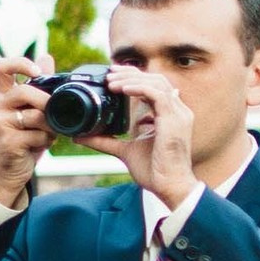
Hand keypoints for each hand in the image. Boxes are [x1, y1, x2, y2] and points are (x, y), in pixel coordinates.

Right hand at [0, 56, 56, 206]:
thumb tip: (46, 56)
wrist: (10, 170)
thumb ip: (40, 85)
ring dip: (50, 125)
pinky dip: (46, 140)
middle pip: (23, 91)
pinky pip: (36, 134)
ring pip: (34, 115)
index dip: (20, 63)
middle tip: (56, 112)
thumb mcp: (33, 110)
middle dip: (46, 102)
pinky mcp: (5, 140)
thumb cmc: (24, 138)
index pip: (2, 67)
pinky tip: (41, 144)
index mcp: (3, 95)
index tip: (37, 71)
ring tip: (50, 133)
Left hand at [78, 66, 198, 205]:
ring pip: (156, 83)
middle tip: (109, 73)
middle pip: (156, 79)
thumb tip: (81, 137)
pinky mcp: (175, 120)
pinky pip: (157, 95)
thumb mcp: (124, 151)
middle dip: (131, 73)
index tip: (113, 75)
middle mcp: (177, 110)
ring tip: (110, 82)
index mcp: (169, 114)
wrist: (169, 186)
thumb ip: (105, 141)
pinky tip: (122, 90)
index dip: (134, 77)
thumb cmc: (154, 170)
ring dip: (131, 80)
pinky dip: (139, 89)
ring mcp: (178, 114)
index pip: (154, 85)